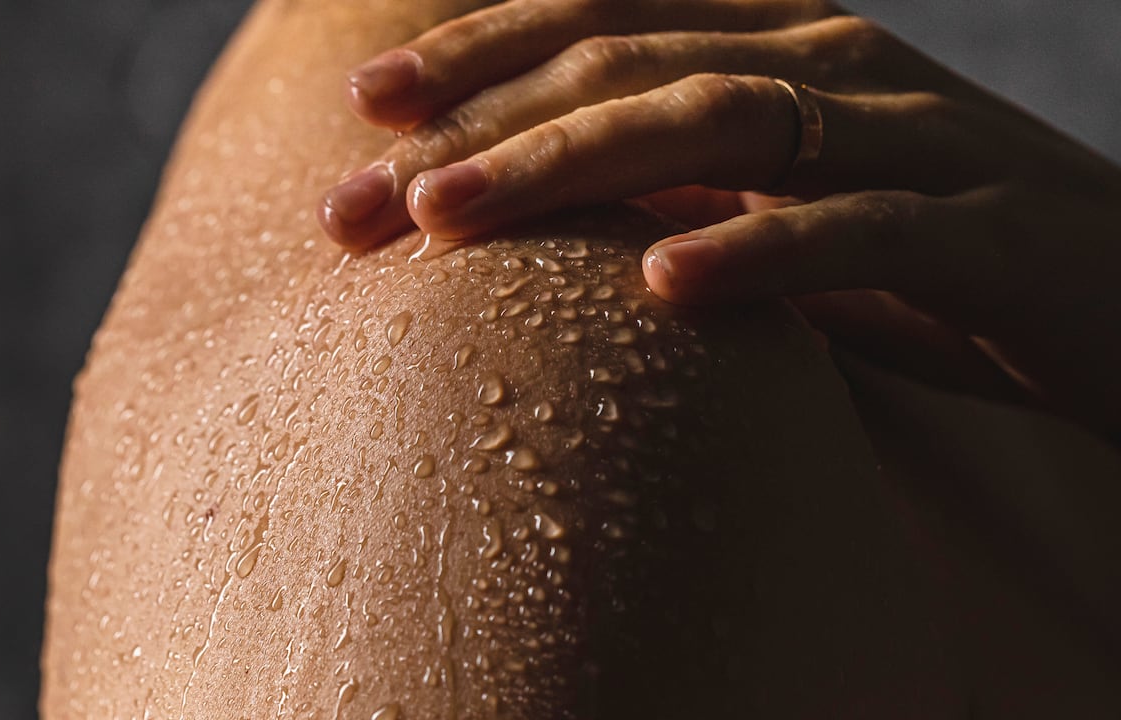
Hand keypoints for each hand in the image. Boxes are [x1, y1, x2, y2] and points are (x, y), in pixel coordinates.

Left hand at [317, 0, 1120, 440]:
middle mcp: (837, 65)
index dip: (482, 53)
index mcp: (783, 48)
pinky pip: (860, 232)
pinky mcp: (986, 229)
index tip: (366, 106)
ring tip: (446, 221)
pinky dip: (760, 252)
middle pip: (629, 67)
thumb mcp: (786, 210)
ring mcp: (915, 136)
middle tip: (350, 201)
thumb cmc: (936, 262)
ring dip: (569, 167)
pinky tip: (664, 288)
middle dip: (478, 127)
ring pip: (719, 121)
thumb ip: (690, 189)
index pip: (610, 20)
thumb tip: (553, 214)